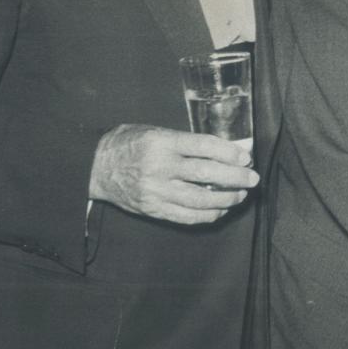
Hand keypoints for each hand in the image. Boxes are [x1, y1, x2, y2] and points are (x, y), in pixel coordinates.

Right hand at [88, 124, 257, 224]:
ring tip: (240, 195)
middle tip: (252, 178)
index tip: (246, 157)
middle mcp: (158, 167)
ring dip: (226, 198)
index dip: (229, 153)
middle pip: (206, 174)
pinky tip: (220, 209)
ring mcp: (155, 191)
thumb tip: (226, 151)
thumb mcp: (155, 132)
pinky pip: (186, 216)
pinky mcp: (152, 209)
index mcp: (161, 142)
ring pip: (199, 199)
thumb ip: (186, 141)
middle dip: (235, 177)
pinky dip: (208, 214)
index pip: (203, 146)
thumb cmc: (130, 144)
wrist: (94, 166)